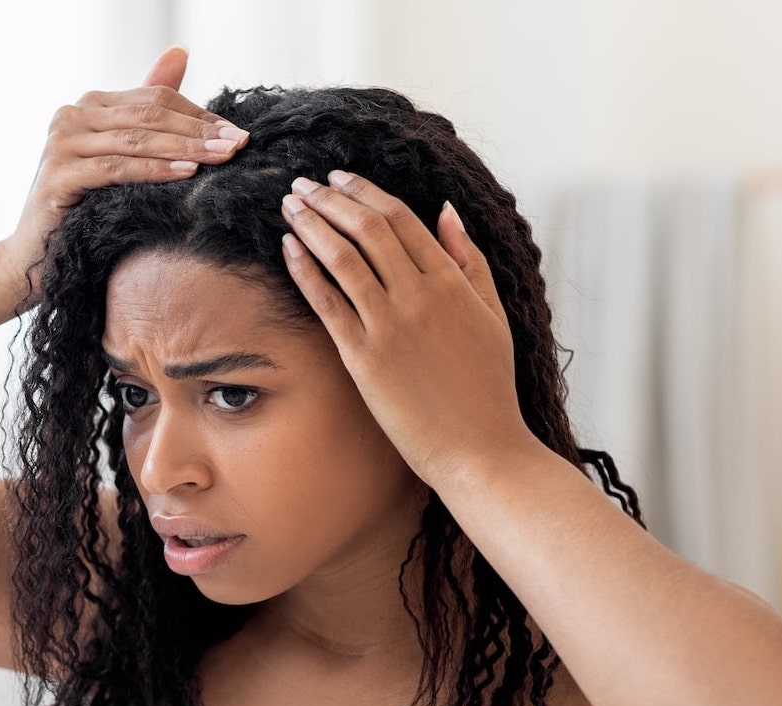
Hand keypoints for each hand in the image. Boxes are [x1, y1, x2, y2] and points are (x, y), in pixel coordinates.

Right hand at [0, 46, 247, 306]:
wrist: (33, 257)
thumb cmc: (82, 212)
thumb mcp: (120, 161)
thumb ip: (147, 113)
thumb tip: (180, 53)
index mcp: (89, 106)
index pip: (155, 100)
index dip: (199, 115)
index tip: (238, 135)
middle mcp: (72, 116)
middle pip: (149, 115)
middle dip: (199, 131)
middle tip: (238, 144)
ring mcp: (62, 143)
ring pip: (137, 139)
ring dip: (185, 149)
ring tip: (222, 158)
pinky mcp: (59, 175)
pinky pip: (117, 169)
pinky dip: (154, 170)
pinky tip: (186, 175)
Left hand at [278, 171, 533, 486]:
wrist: (481, 450)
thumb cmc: (488, 389)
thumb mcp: (493, 316)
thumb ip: (469, 261)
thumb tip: (447, 212)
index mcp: (453, 282)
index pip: (401, 219)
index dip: (365, 192)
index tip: (339, 179)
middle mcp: (420, 295)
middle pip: (368, 228)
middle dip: (330, 198)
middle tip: (304, 183)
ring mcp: (390, 326)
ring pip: (344, 257)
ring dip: (311, 223)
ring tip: (289, 205)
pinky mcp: (365, 359)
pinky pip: (328, 303)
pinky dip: (305, 269)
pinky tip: (288, 248)